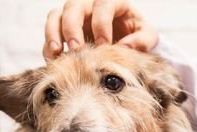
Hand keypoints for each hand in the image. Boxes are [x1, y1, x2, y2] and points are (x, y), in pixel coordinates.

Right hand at [43, 0, 158, 58]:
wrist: (126, 42)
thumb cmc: (137, 36)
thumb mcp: (147, 37)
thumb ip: (143, 40)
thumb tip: (126, 47)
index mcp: (112, 2)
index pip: (102, 3)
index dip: (101, 23)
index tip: (104, 44)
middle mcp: (89, 5)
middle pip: (74, 6)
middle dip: (73, 27)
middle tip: (78, 49)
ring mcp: (74, 16)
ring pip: (56, 15)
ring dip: (54, 33)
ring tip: (57, 53)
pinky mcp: (63, 30)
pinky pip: (50, 32)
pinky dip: (48, 46)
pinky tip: (54, 60)